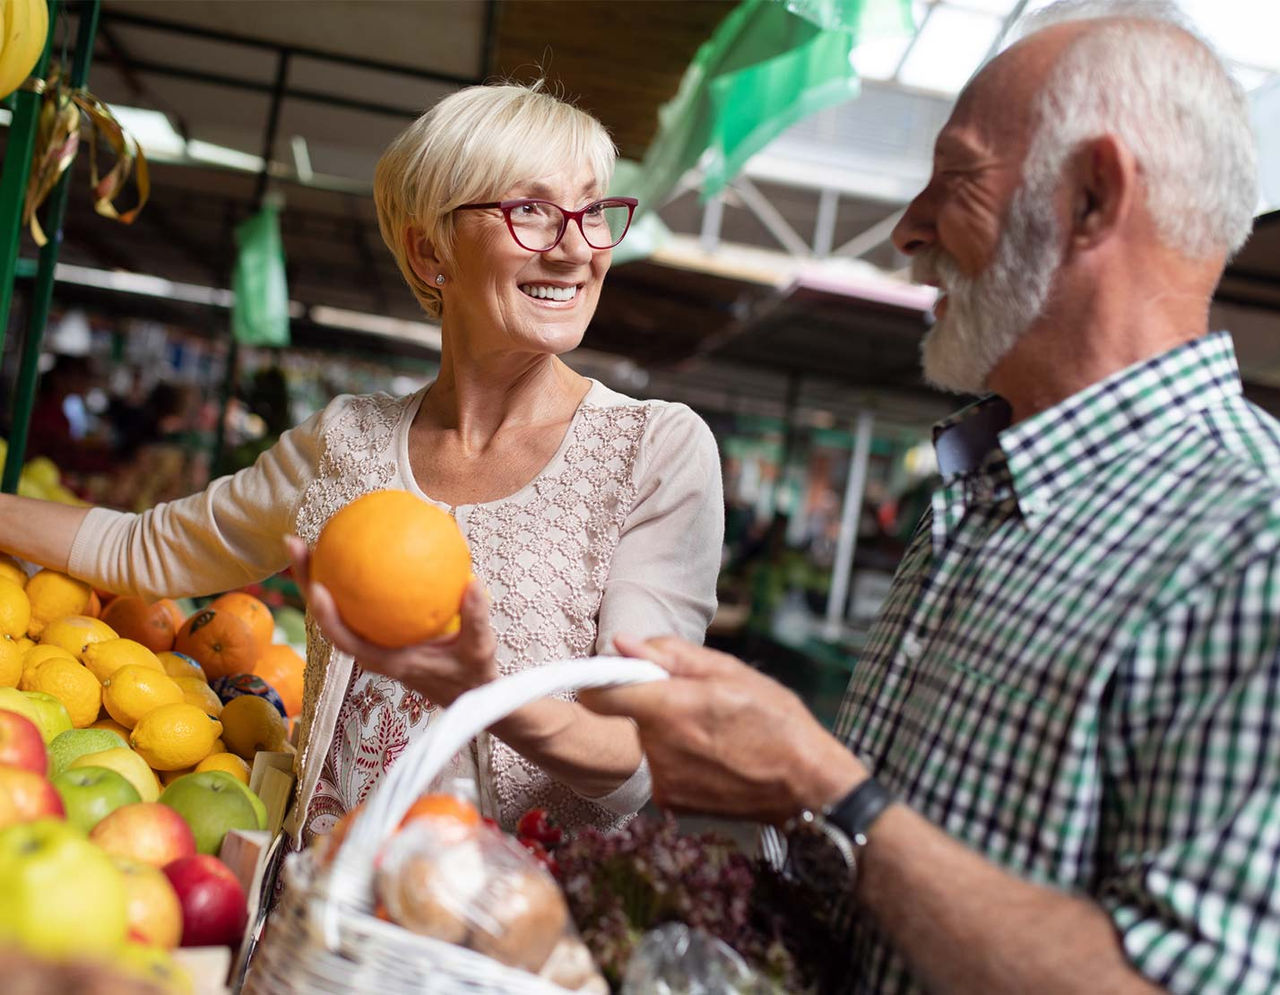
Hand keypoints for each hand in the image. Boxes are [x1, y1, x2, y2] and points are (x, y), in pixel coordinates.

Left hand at [285, 535, 498, 705]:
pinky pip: (361, 599)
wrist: (470, 692)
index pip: (347, 641)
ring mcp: (374, 639)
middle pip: (329, 615)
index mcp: (387, 661)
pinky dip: (354, 574)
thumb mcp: (480, 648)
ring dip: (320, 572)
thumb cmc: (471, 673)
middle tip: (295, 543)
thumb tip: (473, 583)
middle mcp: (372, 649)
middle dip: (307, 580)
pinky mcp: (382, 629)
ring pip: (338, 606)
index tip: (318, 588)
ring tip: (312, 537)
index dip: (328, 617)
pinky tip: (360, 544)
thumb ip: (476, 618)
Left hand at [582, 635, 865, 824]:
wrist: (806, 787)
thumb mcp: (730, 672)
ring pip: (648, 740)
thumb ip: (670, 655)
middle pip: (629, 714)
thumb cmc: (776, 723)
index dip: (604, 679)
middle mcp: (658, 749)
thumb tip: (623, 643)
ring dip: (669, 732)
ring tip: (715, 732)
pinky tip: (715, 757)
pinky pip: (661, 767)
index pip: (598, 694)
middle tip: (697, 702)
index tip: (623, 674)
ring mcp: (663, 781)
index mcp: (670, 709)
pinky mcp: (671, 803)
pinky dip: (680, 758)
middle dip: (654, 703)